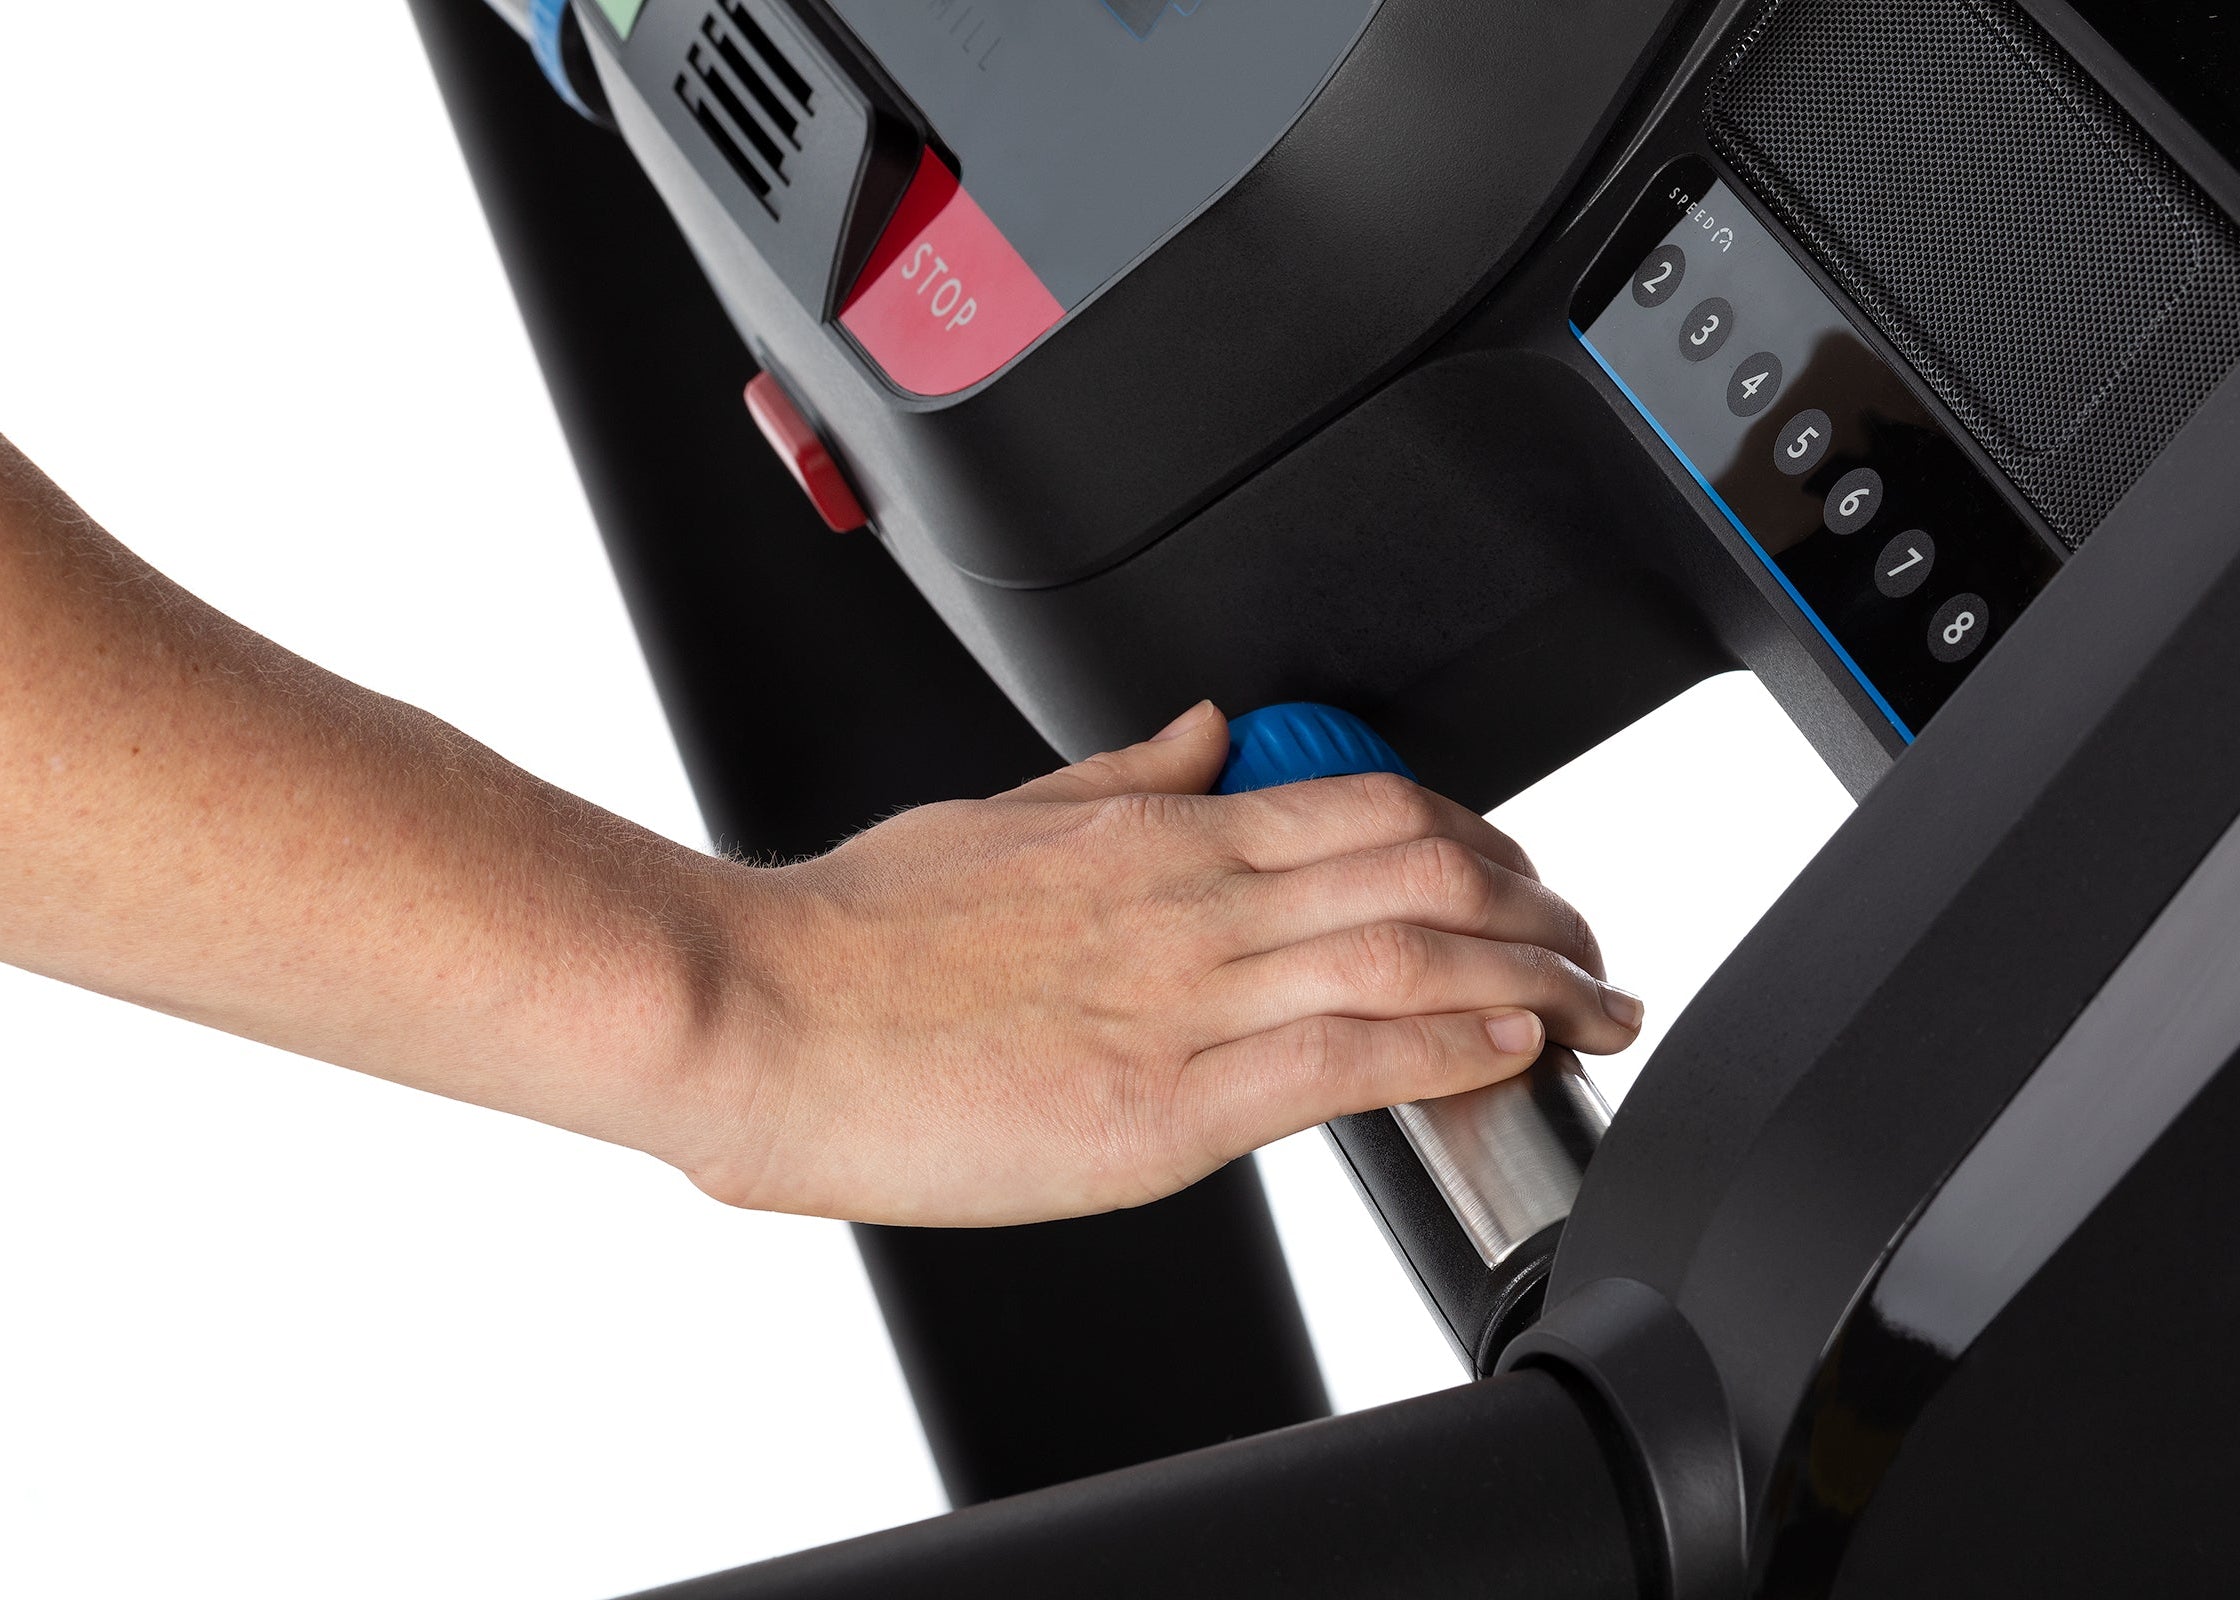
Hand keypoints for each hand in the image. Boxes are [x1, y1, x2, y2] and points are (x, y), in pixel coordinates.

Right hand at [668, 702, 1642, 1224]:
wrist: (760, 1013)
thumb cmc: (855, 933)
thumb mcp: (1002, 815)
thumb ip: (1124, 776)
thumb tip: (1208, 733)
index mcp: (1155, 834)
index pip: (1364, 804)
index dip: (1474, 832)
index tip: (1515, 869)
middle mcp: (1192, 900)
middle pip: (1420, 869)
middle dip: (1535, 904)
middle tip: (1591, 941)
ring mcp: (1185, 998)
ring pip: (1409, 953)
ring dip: (1531, 975)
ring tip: (1597, 1002)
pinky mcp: (1164, 1105)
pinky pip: (1345, 1057)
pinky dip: (1450, 1044)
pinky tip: (1515, 1046)